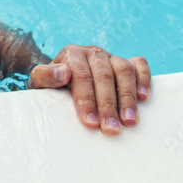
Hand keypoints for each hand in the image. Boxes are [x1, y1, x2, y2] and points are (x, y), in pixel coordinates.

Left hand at [28, 45, 150, 136]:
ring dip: (128, 97)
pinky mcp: (128, 62)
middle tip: (111, 129)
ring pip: (124, 70)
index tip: (89, 123)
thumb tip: (63, 73)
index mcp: (72, 54)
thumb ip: (44, 76)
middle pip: (103, 75)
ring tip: (129, 122)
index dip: (86, 100)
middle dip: (107, 105)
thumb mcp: (39, 81)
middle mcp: (93, 53)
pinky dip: (144, 79)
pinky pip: (140, 65)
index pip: (81, 75)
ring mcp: (112, 56)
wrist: (61, 76)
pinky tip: (144, 98)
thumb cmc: (52, 84)